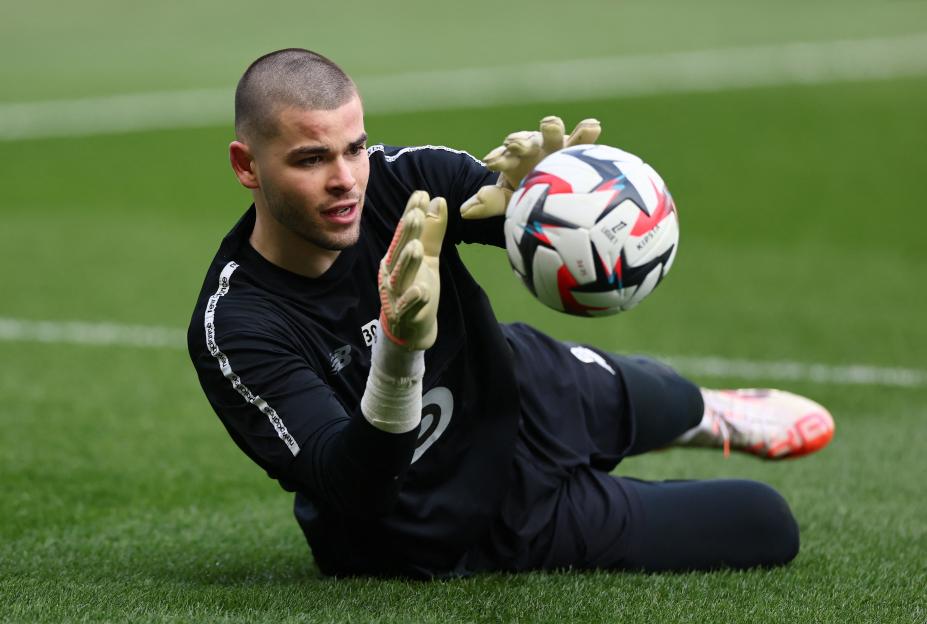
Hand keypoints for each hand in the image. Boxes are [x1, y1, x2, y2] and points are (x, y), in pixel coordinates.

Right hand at [378, 190, 447, 350]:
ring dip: (408, 263)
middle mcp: (391, 273)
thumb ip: (432, 231)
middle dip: (406, 234)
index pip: (404, 232)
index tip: (421, 194)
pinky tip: (420, 291)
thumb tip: (438, 200)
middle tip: (416, 214)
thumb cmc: (416, 288)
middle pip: (398, 251)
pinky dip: (413, 300)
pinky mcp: (403, 316)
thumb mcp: (428, 258)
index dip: (410, 214)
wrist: (411, 330)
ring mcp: (395, 295)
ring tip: (417, 248)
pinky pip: (407, 307)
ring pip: (401, 277)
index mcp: (396, 257)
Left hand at [460, 116, 600, 219]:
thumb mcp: (510, 200)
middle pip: (525, 143)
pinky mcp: (578, 146)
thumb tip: (464, 211)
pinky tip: (593, 126)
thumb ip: (491, 202)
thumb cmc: (529, 194)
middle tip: (514, 144)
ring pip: (552, 135)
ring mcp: (555, 145)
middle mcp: (533, 148)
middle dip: (520, 142)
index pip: (504, 158)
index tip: (491, 162)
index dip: (499, 159)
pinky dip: (587, 133)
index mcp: (513, 160)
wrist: (558, 191)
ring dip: (551, 129)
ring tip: (550, 124)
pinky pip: (583, 139)